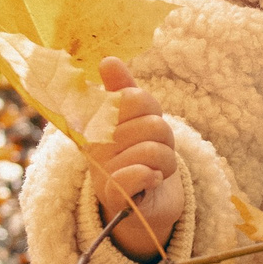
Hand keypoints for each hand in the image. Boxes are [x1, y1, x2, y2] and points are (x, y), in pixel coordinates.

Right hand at [87, 57, 183, 262]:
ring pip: (154, 150)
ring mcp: (103, 171)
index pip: (136, 97)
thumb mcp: (133, 119)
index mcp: (98, 120)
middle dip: (165, 139)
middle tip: (155, 151)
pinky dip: (151, 176)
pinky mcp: (115, 196)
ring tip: (155, 169)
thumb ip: (122, 89)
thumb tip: (107, 60)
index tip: (145, 121)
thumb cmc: (135, 153)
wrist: (139, 202)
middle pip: (153, 124)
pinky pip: (138, 174)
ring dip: (166, 161)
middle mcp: (96, 144)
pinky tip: (151, 180)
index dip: (151, 109)